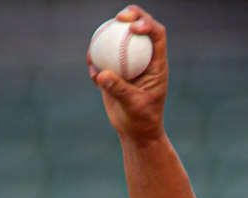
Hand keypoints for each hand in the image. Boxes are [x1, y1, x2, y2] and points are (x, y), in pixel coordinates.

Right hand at [95, 6, 168, 140]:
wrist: (135, 132)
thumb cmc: (141, 121)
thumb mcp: (133, 107)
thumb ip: (119, 90)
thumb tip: (101, 74)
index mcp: (157, 63)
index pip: (157, 35)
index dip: (148, 24)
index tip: (134, 27)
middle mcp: (144, 59)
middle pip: (139, 28)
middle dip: (131, 15)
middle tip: (118, 17)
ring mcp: (129, 63)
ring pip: (118, 40)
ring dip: (107, 35)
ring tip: (97, 39)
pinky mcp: (115, 71)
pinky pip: (103, 58)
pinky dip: (96, 59)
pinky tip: (90, 65)